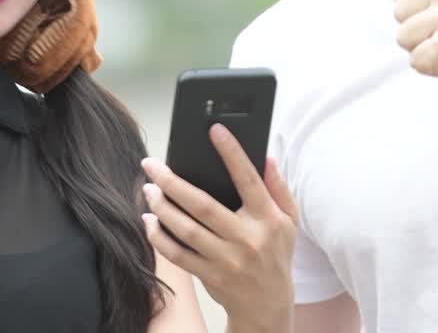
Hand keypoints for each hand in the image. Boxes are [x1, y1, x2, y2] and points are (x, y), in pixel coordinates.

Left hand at [142, 124, 295, 332]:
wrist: (268, 306)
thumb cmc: (276, 255)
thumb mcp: (290, 221)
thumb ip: (278, 188)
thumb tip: (266, 156)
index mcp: (267, 219)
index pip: (249, 180)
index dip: (232, 153)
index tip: (215, 130)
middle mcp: (246, 239)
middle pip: (202, 205)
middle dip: (172, 182)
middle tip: (151, 165)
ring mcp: (226, 260)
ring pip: (186, 229)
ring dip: (161, 207)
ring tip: (148, 189)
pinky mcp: (209, 275)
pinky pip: (178, 255)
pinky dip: (159, 237)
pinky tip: (148, 221)